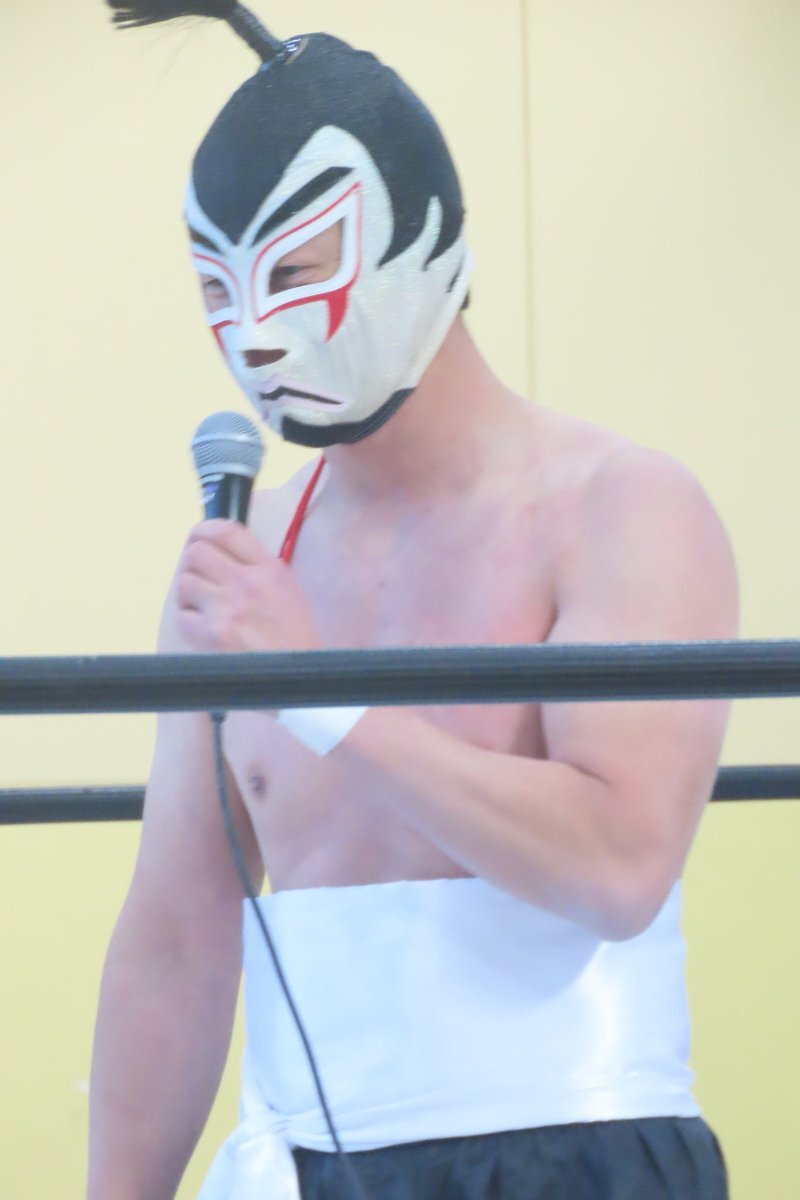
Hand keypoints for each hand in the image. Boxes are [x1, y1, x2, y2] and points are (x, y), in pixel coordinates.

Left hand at [174, 520, 320, 652]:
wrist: (299, 680)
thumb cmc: (296, 639)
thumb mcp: (289, 591)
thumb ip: (259, 568)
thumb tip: (221, 553)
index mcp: (270, 570)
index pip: (227, 531)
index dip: (205, 530)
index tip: (199, 538)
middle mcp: (247, 583)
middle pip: (196, 552)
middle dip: (193, 565)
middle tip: (200, 580)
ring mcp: (228, 609)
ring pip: (184, 582)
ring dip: (189, 595)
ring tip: (203, 608)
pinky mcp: (212, 635)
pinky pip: (182, 616)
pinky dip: (189, 622)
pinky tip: (204, 630)